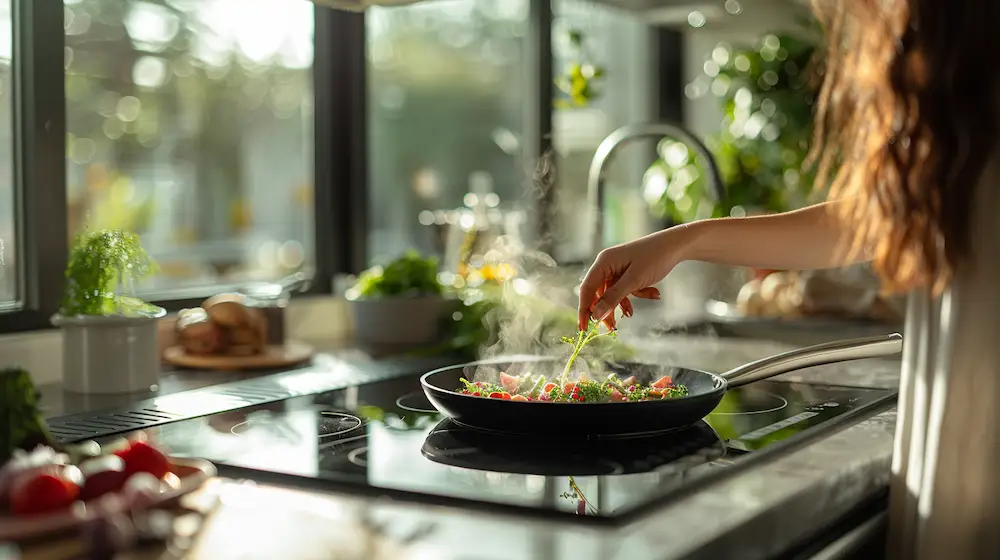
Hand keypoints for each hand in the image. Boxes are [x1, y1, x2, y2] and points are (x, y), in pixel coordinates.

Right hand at [577, 227, 692, 329]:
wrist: (677, 246)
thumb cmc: (655, 258)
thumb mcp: (634, 281)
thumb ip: (613, 298)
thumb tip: (595, 315)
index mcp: (604, 262)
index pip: (587, 289)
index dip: (584, 309)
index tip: (584, 328)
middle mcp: (607, 264)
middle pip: (599, 292)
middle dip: (605, 310)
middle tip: (611, 328)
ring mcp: (618, 267)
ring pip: (613, 292)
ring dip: (622, 303)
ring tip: (630, 314)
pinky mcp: (628, 271)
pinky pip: (626, 288)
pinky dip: (636, 294)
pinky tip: (653, 293)